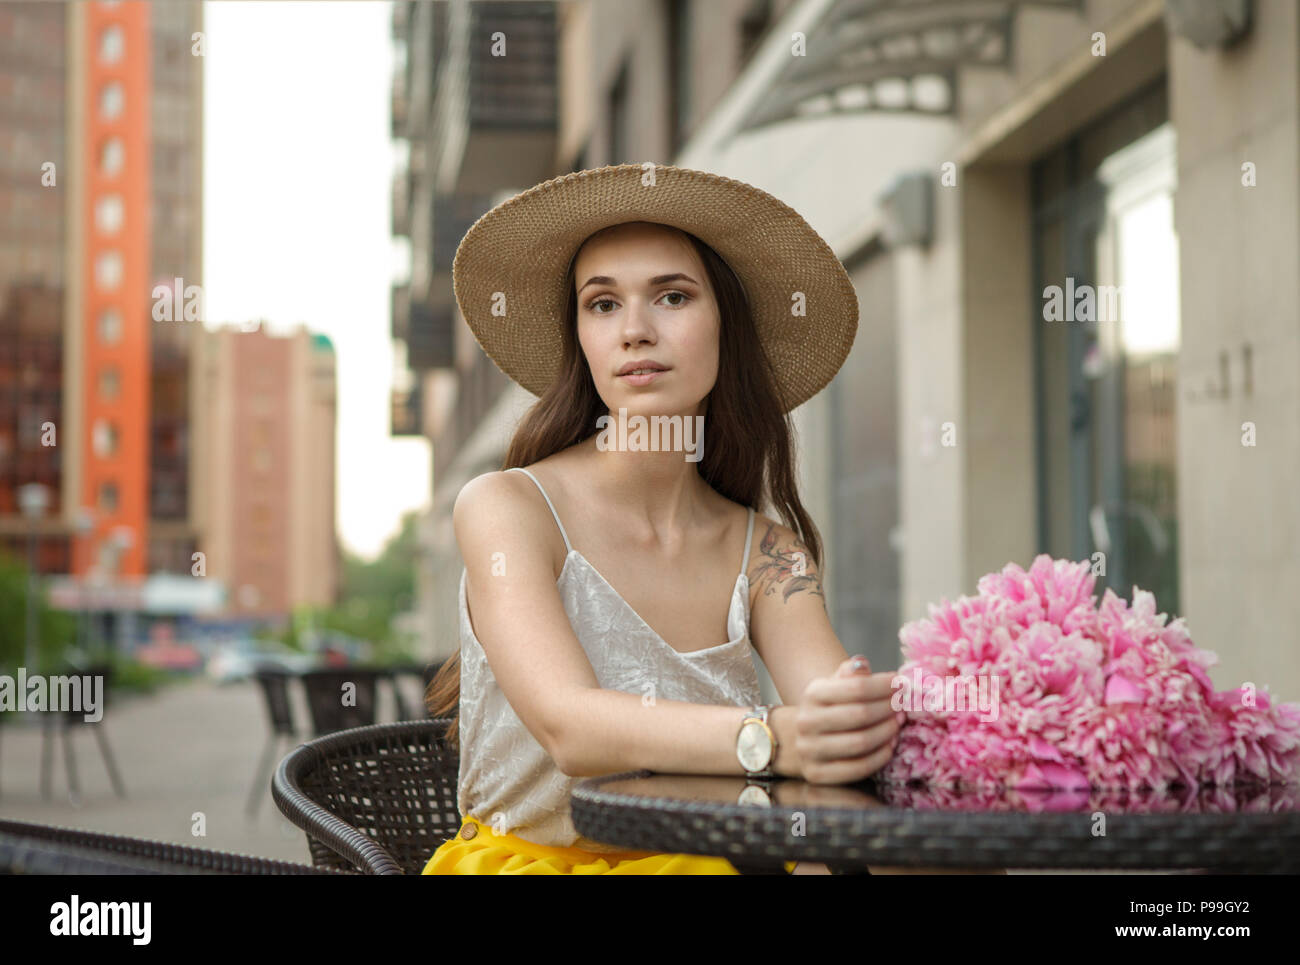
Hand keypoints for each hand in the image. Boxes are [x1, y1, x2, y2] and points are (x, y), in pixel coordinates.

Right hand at [793, 656, 901, 784]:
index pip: (856, 687)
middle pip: (861, 714)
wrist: (797, 740)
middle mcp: (807, 722)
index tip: (900, 684)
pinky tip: (890, 745)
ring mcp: (810, 750)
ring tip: (898, 723)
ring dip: (888, 732)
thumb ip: (850, 673)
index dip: (884, 686)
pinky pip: (859, 768)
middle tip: (903, 705)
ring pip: (861, 742)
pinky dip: (880, 756)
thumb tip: (863, 665)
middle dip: (888, 709)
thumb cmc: (828, 709)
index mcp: (812, 694)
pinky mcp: (818, 774)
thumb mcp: (833, 686)